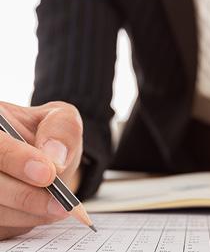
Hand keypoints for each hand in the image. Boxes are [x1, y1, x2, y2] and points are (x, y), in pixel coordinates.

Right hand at [0, 101, 82, 239]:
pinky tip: (41, 212)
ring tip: (57, 207)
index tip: (47, 174)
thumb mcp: (61, 119)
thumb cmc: (45, 136)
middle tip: (59, 204)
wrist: (40, 157)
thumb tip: (55, 157)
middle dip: (25, 196)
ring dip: (27, 213)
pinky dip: (21, 222)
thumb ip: (61, 129)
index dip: (17, 159)